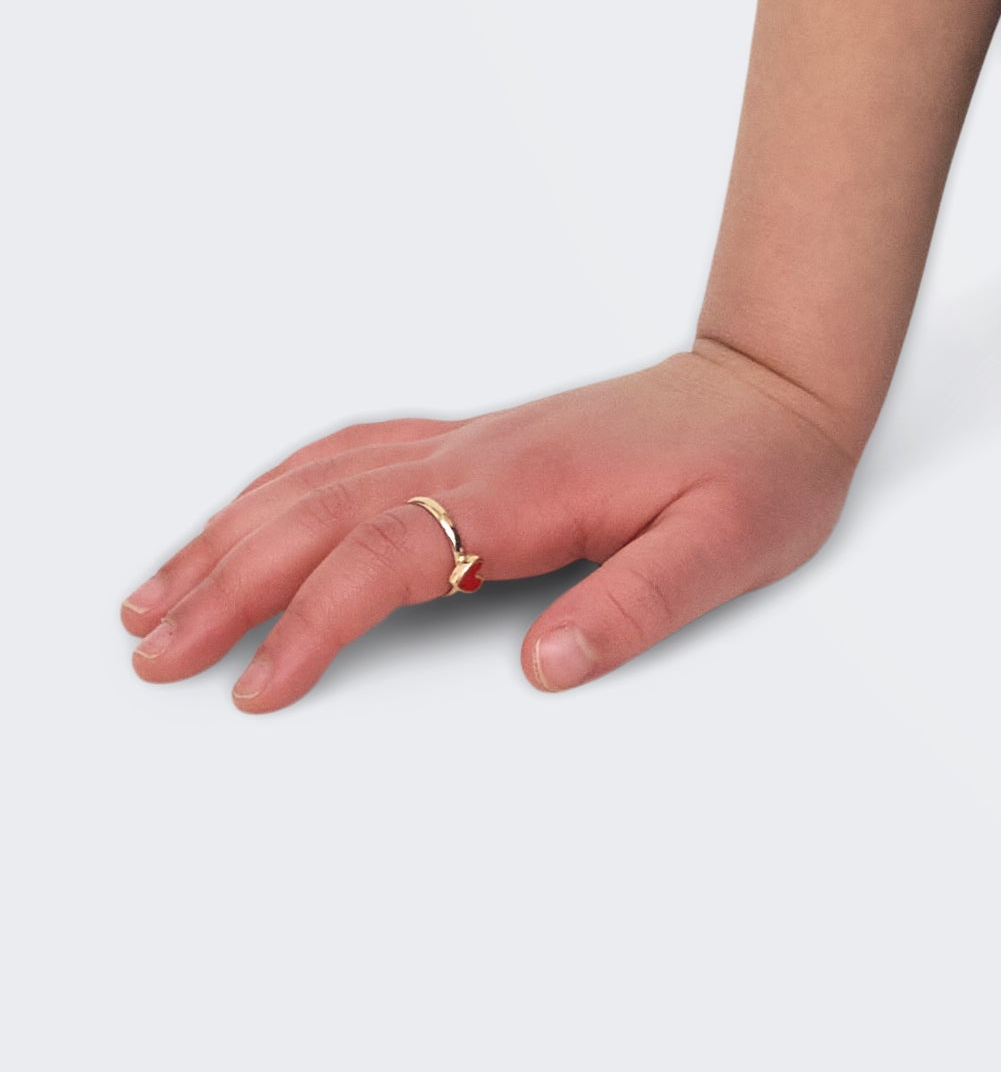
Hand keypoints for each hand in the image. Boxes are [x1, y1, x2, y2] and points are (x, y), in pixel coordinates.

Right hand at [117, 344, 859, 709]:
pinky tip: (237, 523)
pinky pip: (347, 457)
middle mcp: (478, 454)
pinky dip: (274, 492)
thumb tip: (548, 668)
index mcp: (527, 486)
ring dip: (227, 538)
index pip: (387, 556)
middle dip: (223, 586)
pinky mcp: (472, 443)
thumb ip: (638, 605)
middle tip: (149, 656)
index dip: (313, 623)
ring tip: (151, 602)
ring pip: (315, 481)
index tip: (256, 687)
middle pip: (317, 515)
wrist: (780, 385)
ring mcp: (467, 442)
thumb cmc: (759, 468)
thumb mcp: (730, 547)